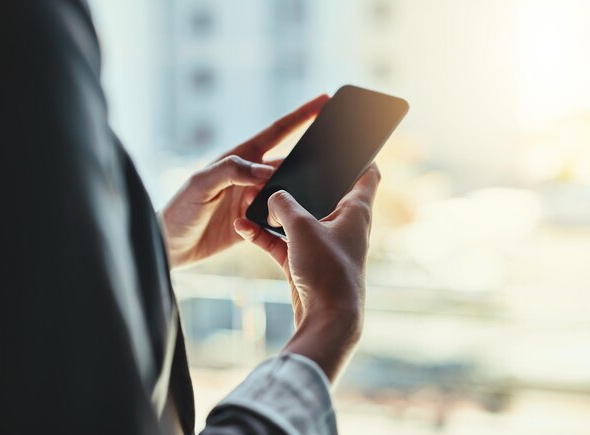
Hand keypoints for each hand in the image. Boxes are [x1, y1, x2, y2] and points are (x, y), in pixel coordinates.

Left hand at [160, 95, 328, 267]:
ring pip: (287, 192)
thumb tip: (267, 171)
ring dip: (303, 192)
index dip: (301, 116)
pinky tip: (305, 220)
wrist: (168, 246)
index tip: (325, 101)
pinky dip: (291, 218)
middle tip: (340, 152)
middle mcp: (250, 178)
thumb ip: (231, 172)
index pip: (276, 132)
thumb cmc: (178, 210)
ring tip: (328, 190)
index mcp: (238, 159)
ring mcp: (253, 200)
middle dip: (312, 156)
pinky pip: (279, 219)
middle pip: (288, 163)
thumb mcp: (200, 184)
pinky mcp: (254, 224)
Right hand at [233, 165, 380, 381]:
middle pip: (323, 193)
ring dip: (275, 211)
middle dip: (300, 183)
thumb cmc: (327, 270)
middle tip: (278, 169)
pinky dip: (264, 235)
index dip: (360, 156)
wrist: (326, 320)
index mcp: (355, 210)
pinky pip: (282, 242)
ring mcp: (322, 245)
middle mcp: (341, 225)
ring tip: (251, 199)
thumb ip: (284, 205)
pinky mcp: (305, 263)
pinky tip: (243, 228)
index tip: (344, 143)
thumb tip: (273, 197)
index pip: (368, 174)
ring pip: (297, 219)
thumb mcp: (302, 228)